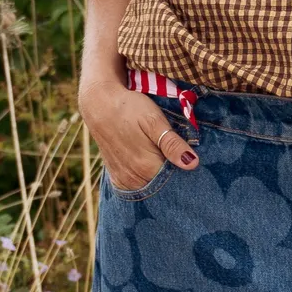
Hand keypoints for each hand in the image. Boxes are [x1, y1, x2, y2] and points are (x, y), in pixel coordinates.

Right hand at [78, 72, 198, 192]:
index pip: (176, 180)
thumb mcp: (154, 120)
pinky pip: (138, 186)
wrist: (99, 104)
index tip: (189, 157)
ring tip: (160, 155)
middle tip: (175, 153)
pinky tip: (149, 163)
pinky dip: (146, 179)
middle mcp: (134, 178)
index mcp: (146, 166)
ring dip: (159, 176)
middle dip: (174, 175)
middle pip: (163, 185)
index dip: (185, 170)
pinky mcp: (117, 178)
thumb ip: (172, 143)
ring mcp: (124, 180)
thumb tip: (192, 163)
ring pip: (151, 186)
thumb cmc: (130, 108)